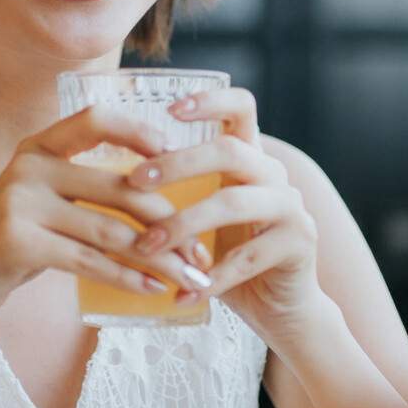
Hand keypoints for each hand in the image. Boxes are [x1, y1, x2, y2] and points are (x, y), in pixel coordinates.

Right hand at [0, 105, 222, 329]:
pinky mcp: (18, 242)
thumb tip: (159, 200)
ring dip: (158, 258)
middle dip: (170, 221)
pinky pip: (89, 261)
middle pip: (119, 186)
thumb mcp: (39, 204)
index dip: (140, 131)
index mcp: (36, 148)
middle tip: (201, 250)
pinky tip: (153, 290)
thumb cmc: (7, 248)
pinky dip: (127, 278)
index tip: (179, 156)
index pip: (95, 119)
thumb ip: (82, 191)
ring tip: (188, 277)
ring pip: (111, 230)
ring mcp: (19, 202)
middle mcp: (28, 167)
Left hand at [122, 85, 323, 344]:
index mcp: (251, 158)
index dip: (210, 101)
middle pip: (230, 150)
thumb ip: (180, 193)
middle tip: (135, 181)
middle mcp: (275, 175)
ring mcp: (291, 208)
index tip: (169, 110)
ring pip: (233, 203)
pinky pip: (246, 259)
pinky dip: (207, 281)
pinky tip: (178, 296)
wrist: (282, 305)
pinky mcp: (298, 245)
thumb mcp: (206, 215)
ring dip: (183, 225)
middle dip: (177, 163)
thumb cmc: (229, 253)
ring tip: (146, 246)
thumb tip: (109, 179)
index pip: (241, 108)